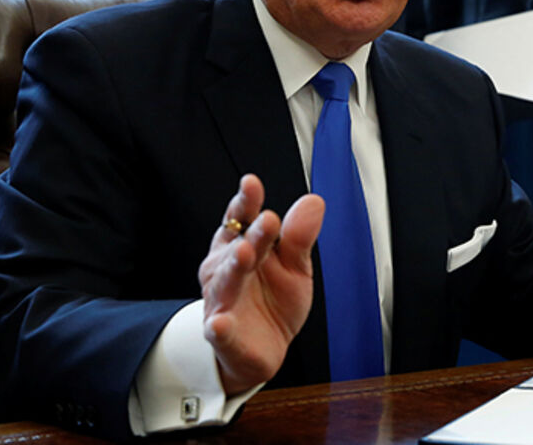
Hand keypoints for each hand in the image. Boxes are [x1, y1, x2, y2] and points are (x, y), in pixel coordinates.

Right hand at [198, 175, 323, 393]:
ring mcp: (222, 301)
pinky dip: (219, 327)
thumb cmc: (274, 300)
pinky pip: (218, 330)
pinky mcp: (222, 335)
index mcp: (241, 245)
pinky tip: (220, 323)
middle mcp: (226, 269)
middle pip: (238, 246)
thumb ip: (299, 236)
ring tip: (244, 253)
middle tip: (269, 220)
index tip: (251, 183)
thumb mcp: (295, 265)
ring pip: (226, 282)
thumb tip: (314, 201)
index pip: (241, 219)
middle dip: (252, 234)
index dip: (245, 201)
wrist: (264, 348)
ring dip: (234, 268)